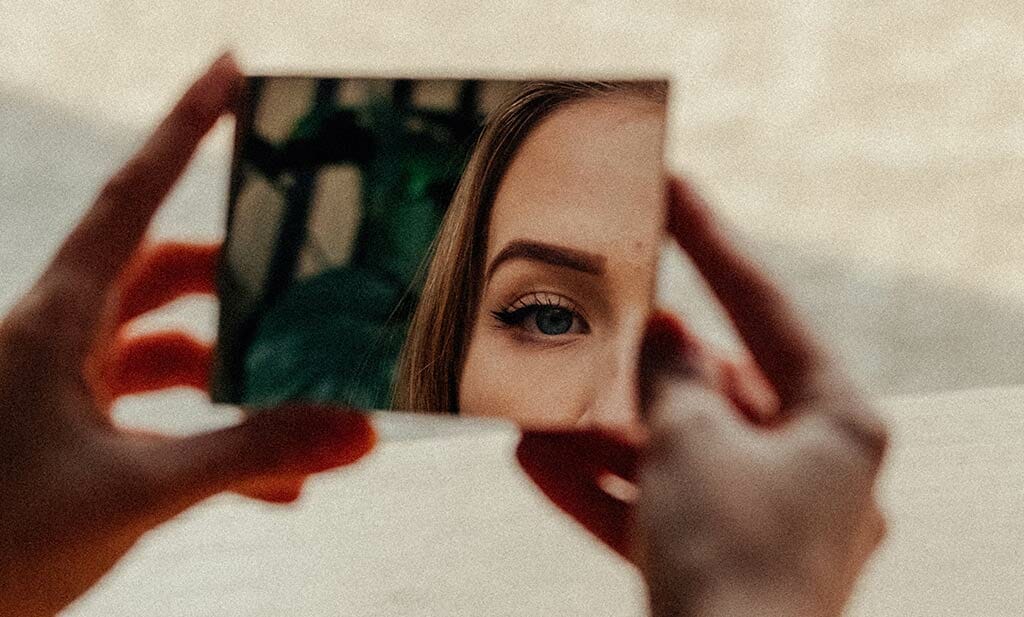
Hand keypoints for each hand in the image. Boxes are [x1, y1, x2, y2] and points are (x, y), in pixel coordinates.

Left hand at [0, 54, 375, 616]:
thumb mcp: (137, 489)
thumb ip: (252, 454)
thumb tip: (355, 433)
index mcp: (58, 318)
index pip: (134, 196)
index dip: (182, 127)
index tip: (229, 71)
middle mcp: (60, 337)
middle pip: (164, 275)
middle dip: (239, 286)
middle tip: (303, 286)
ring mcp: (65, 386)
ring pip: (168, 354)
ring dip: (236, 381)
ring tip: (303, 417)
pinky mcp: (74, 434)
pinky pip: (158, 416)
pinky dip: (214, 439)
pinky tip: (271, 486)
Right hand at [517, 177, 887, 616]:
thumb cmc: (732, 560)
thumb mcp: (692, 441)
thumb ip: (671, 377)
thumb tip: (659, 335)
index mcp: (837, 422)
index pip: (765, 308)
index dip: (711, 241)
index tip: (670, 184)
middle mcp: (811, 467)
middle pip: (711, 388)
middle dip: (634, 364)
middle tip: (583, 315)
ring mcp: (764, 520)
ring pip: (671, 453)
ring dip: (600, 431)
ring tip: (532, 398)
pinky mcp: (718, 564)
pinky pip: (653, 508)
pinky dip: (600, 487)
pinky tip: (530, 459)